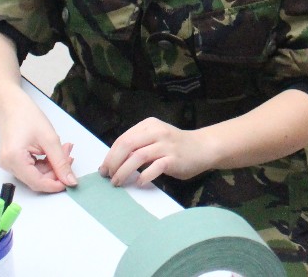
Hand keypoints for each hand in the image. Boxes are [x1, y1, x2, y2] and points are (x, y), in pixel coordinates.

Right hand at [0, 100, 77, 192]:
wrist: (12, 106)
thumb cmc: (27, 116)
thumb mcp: (50, 139)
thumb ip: (61, 162)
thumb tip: (70, 181)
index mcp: (13, 158)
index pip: (36, 182)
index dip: (55, 185)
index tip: (70, 182)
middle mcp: (7, 165)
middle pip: (37, 179)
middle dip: (56, 171)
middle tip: (70, 156)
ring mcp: (8, 164)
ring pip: (36, 175)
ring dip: (53, 166)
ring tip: (64, 150)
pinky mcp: (13, 162)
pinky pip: (32, 169)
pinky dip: (45, 163)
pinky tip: (54, 152)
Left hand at [100, 117, 214, 186]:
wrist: (203, 147)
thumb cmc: (176, 145)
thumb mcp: (156, 138)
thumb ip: (139, 145)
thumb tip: (114, 162)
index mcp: (149, 125)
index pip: (123, 139)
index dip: (110, 155)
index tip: (104, 169)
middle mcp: (157, 132)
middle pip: (127, 145)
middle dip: (113, 162)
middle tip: (108, 176)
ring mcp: (166, 145)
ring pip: (138, 157)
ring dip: (124, 171)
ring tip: (118, 182)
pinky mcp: (174, 159)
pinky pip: (155, 168)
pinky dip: (144, 176)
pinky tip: (139, 183)